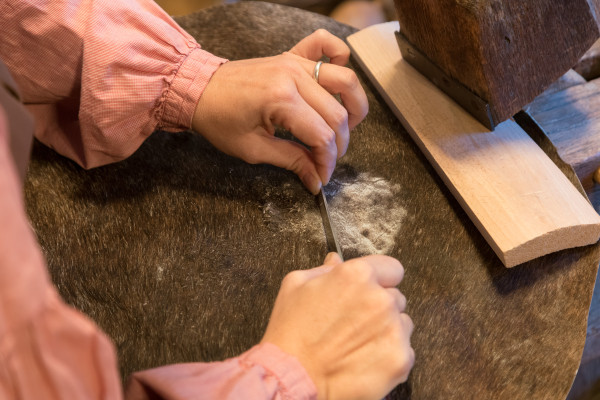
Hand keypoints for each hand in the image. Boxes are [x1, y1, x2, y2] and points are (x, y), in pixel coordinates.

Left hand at [192, 30, 367, 193]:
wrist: (197, 89)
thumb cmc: (219, 119)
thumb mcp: (253, 149)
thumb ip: (291, 161)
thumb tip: (316, 179)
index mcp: (281, 100)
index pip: (322, 136)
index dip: (326, 162)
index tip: (321, 177)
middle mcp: (293, 76)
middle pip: (337, 114)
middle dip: (338, 144)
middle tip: (326, 160)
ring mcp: (295, 62)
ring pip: (345, 80)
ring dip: (354, 106)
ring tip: (344, 127)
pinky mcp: (293, 56)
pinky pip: (327, 45)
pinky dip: (339, 57)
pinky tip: (335, 83)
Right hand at [261, 253, 414, 399]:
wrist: (293, 379)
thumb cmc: (290, 334)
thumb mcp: (295, 287)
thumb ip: (323, 270)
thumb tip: (336, 261)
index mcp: (357, 276)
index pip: (391, 268)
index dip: (379, 279)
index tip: (371, 290)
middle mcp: (380, 300)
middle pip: (396, 297)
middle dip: (379, 306)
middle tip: (355, 322)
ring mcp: (393, 331)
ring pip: (403, 323)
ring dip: (387, 330)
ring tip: (358, 343)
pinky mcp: (400, 360)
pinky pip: (405, 350)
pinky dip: (389, 355)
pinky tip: (365, 359)